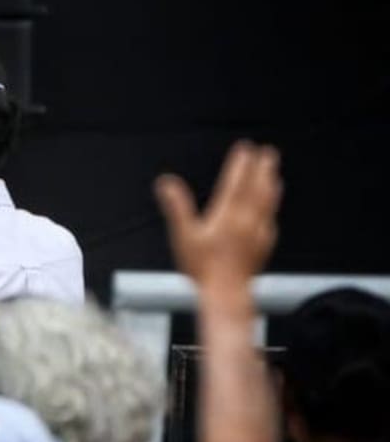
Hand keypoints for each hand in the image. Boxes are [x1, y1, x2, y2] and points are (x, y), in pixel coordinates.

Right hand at [154, 141, 281, 287]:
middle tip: (268, 153)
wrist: (226, 293)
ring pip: (268, 204)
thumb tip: (166, 182)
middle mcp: (246, 221)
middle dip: (262, 168)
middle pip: (257, 188)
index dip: (240, 163)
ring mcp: (257, 234)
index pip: (236, 182)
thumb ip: (176, 206)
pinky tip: (271, 212)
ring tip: (274, 175)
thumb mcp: (183, 235)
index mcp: (227, 215)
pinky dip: (272, 211)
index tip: (245, 148)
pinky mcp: (263, 248)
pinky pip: (270, 223)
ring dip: (271, 185)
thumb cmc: (203, 268)